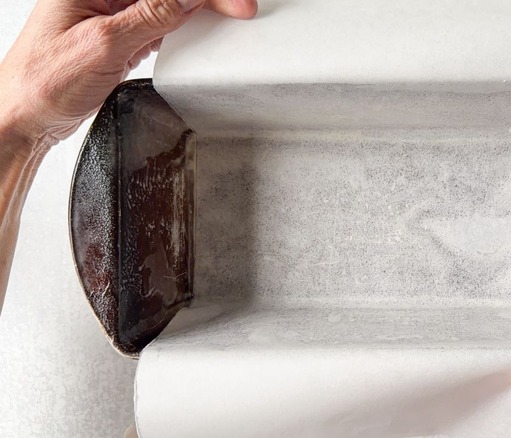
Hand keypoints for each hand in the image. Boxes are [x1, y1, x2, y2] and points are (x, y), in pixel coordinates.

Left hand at [0, 0, 255, 309]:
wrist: (22, 118)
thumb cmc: (41, 82)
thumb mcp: (102, 44)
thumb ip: (149, 17)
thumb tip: (186, 0)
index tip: (235, 5)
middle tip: (243, 10)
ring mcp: (111, 14)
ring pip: (167, 3)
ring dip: (200, 10)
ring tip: (230, 16)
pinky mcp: (120, 36)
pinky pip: (160, 23)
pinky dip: (184, 27)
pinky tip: (200, 29)